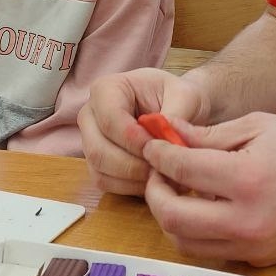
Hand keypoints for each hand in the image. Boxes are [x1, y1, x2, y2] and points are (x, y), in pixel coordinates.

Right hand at [78, 69, 207, 195]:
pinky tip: (153, 180)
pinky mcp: (96, 163)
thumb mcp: (186, 97)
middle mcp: (90, 115)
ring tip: (162, 175)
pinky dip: (129, 187)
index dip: (134, 140)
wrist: (178, 108)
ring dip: (132, 179)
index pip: (110, 120)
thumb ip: (177, 115)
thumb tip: (166, 140)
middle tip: (163, 169)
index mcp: (107, 89)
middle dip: (133, 165)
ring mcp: (89, 140)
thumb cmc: (179, 98)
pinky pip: (104, 182)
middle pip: (98, 150)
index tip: (161, 149)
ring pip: (100, 170)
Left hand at [143, 112, 275, 264]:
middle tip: (158, 171)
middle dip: (155, 191)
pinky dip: (199, 229)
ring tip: (180, 188)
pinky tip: (207, 204)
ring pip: (185, 242)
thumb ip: (211, 135)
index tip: (152, 144)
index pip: (183, 169)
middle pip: (172, 217)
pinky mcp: (259, 261)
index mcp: (249, 178)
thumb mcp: (260, 126)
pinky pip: (212, 249)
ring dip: (172, 215)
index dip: (160, 154)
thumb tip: (169, 136)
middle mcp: (248, 220)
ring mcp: (253, 247)